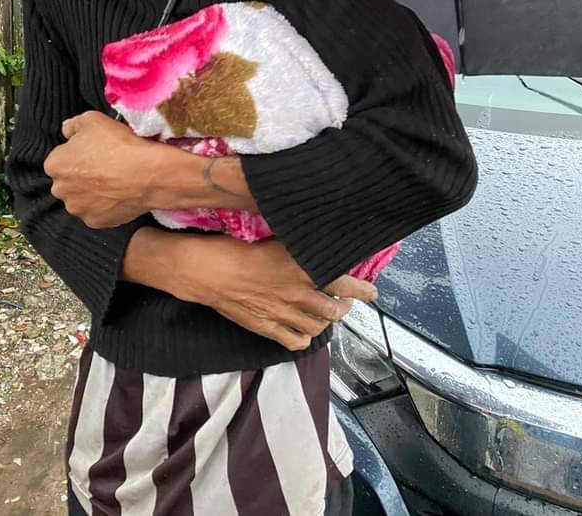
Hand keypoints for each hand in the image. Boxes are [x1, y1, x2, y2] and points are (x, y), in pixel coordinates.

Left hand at [44, 111, 158, 227]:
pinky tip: (119, 194)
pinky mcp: (95, 222)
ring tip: (114, 181)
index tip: (95, 151)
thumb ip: (73, 125)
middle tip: (104, 166)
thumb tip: (67, 130)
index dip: (78, 153)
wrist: (148, 173)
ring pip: (81, 199)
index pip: (60, 158)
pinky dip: (106, 205)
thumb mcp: (93, 119)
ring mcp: (78, 208)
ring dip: (92, 192)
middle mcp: (60, 190)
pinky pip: (97, 212)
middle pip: (68, 181)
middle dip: (81, 176)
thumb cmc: (119, 145)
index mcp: (55, 164)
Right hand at [154, 233, 377, 350]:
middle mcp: (297, 293)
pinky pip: (294, 341)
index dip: (362, 290)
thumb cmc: (239, 247)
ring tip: (328, 317)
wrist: (209, 270)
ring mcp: (282, 313)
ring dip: (326, 323)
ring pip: (317, 327)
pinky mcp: (266, 327)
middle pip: (333, 309)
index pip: (343, 282)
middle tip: (347, 303)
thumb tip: (317, 248)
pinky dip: (304, 339)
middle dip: (344, 307)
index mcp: (302, 268)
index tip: (372, 292)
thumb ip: (300, 249)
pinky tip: (305, 332)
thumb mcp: (277, 240)